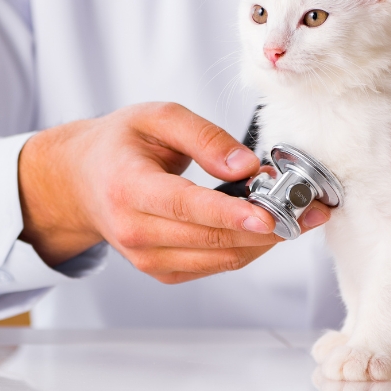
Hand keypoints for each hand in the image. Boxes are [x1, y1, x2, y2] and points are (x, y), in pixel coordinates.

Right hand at [17, 102, 330, 282]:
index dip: (230, 215)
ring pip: (222, 258)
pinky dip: (248, 247)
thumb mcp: (157, 117)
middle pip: (213, 239)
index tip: (269, 216)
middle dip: (269, 227)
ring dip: (267, 240)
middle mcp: (135, 231)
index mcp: (129, 188)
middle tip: (310, 208)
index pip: (186, 207)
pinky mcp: (163, 272)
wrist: (80, 182)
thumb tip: (247, 164)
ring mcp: (148, 258)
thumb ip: (204, 136)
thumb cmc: (120, 144)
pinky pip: (217, 265)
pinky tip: (268, 225)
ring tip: (302, 214)